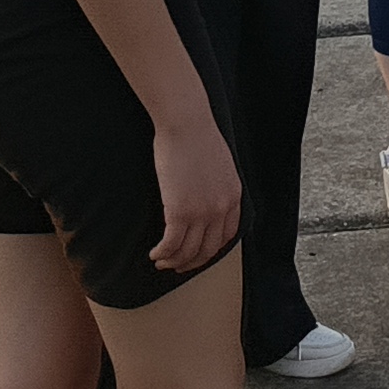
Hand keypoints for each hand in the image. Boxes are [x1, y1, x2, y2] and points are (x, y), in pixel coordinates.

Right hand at [149, 111, 243, 274]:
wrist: (187, 123)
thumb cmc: (198, 135)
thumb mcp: (220, 163)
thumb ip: (217, 184)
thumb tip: (204, 195)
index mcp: (234, 196)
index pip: (228, 236)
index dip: (212, 250)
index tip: (198, 253)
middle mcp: (221, 208)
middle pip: (209, 249)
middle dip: (192, 262)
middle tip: (177, 265)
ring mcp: (202, 212)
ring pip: (188, 252)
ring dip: (173, 262)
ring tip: (161, 262)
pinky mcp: (180, 212)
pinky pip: (171, 245)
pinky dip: (162, 254)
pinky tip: (154, 254)